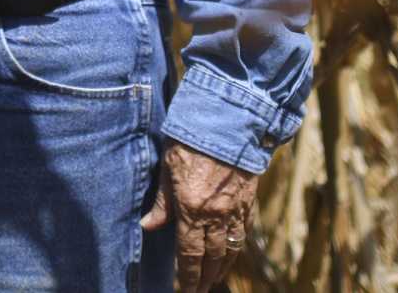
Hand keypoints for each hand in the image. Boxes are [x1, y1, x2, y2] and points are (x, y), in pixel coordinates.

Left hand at [140, 142, 256, 291]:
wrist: (227, 121)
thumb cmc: (190, 140)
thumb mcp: (168, 169)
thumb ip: (162, 202)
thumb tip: (149, 226)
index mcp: (191, 209)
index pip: (189, 255)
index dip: (188, 277)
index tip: (185, 291)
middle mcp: (215, 215)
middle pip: (211, 257)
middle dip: (205, 278)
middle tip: (199, 290)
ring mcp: (235, 209)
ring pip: (231, 248)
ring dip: (222, 267)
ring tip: (215, 278)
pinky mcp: (248, 200)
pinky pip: (244, 231)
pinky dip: (238, 245)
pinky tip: (232, 251)